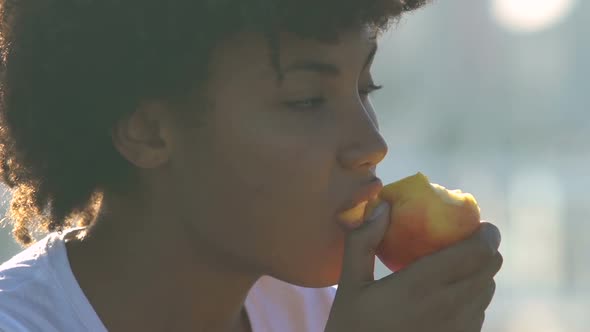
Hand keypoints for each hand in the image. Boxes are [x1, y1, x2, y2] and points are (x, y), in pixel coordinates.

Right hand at [325, 201, 502, 331]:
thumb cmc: (352, 327)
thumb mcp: (349, 284)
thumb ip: (363, 241)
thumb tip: (382, 205)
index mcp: (423, 285)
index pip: (478, 252)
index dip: (486, 233)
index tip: (478, 223)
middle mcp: (449, 307)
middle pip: (490, 267)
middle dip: (484, 249)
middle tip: (465, 240)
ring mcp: (459, 329)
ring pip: (487, 290)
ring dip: (478, 272)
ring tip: (454, 266)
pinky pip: (479, 312)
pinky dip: (472, 296)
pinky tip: (446, 295)